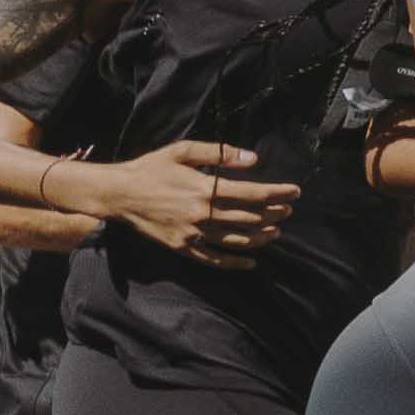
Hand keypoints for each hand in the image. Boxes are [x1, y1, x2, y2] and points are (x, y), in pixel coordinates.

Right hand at [91, 140, 290, 262]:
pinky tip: (251, 261)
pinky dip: (235, 262)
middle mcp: (202, 214)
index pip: (253, 193)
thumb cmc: (151, 168)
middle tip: (288, 209)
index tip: (295, 191)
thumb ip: (219, 153)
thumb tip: (253, 159)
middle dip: (274, 213)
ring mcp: (193, 235)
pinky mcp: (183, 248)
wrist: (118, 193)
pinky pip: (214, 259)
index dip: (278, 193)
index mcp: (204, 189)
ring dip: (261, 236)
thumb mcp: (183, 151)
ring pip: (237, 240)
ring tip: (277, 230)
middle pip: (249, 217)